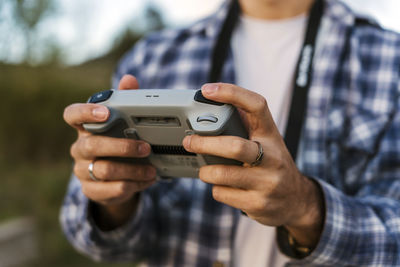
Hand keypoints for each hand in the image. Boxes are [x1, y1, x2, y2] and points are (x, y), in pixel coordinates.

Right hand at [63, 75, 156, 229]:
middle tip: (145, 148)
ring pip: (104, 170)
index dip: (85, 112)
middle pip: (93, 146)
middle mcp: (80, 148)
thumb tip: (130, 79)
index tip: (105, 112)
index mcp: (85, 127)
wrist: (113, 178)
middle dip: (122, 147)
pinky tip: (147, 180)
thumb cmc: (116, 142)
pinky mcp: (91, 190)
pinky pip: (111, 189)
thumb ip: (125, 100)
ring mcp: (83, 170)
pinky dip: (133, 185)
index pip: (73, 115)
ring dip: (133, 170)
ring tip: (152, 169)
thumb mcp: (122, 123)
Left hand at [182, 83, 323, 246]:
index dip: (231, 93)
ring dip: (206, 172)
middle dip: (205, 144)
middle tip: (189, 141)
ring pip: (223, 174)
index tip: (207, 90)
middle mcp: (272, 157)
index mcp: (271, 135)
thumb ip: (246, 125)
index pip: (256, 105)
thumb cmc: (273, 164)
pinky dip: (216, 189)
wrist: (297, 201)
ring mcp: (267, 182)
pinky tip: (224, 187)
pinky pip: (223, 193)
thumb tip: (214, 104)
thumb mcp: (267, 141)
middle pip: (234, 146)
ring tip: (204, 171)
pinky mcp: (258, 204)